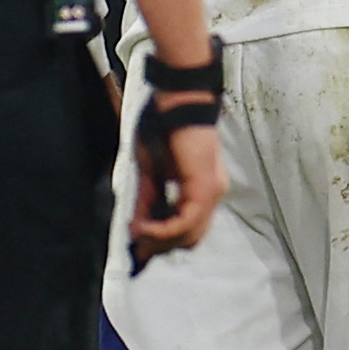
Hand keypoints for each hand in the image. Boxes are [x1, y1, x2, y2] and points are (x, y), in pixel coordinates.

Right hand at [129, 102, 224, 267]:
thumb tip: (138, 226)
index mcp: (201, 188)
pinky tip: (144, 227)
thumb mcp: (151, 170)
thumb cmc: (164, 127)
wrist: (179, 99)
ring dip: (159, 240)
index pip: (187, 228)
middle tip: (136, 250)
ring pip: (189, 235)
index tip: (138, 251)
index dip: (161, 242)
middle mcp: (212, 194)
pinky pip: (185, 221)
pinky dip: (163, 229)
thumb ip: (149, 198)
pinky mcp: (205, 188)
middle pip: (190, 238)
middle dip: (160, 247)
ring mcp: (212, 192)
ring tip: (136, 235)